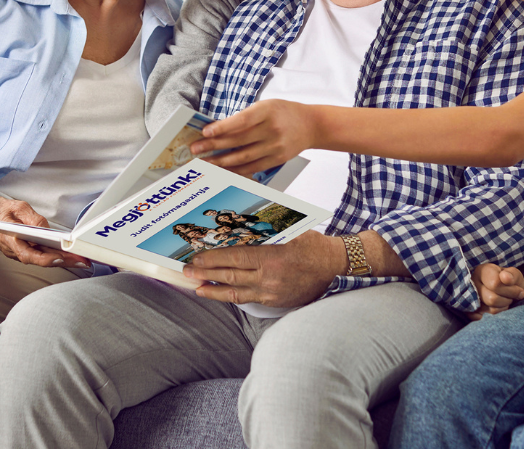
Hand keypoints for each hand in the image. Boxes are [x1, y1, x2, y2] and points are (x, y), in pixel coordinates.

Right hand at [0, 198, 90, 268]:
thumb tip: (46, 228)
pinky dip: (56, 255)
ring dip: (62, 260)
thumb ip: (32, 218)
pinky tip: (70, 254)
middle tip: (82, 261)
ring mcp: (20, 253)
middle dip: (63, 261)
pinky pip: (41, 255)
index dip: (46, 258)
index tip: (61, 257)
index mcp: (10, 240)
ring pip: (43, 259)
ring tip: (82, 258)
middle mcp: (15, 251)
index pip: (29, 255)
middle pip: (41, 260)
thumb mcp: (16, 207)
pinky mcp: (25, 250)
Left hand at [182, 230, 343, 307]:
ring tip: (197, 287)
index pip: (235, 258)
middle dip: (206, 274)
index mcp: (273, 257)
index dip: (213, 259)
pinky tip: (220, 294)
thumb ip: (267, 228)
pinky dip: (231, 296)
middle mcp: (270, 277)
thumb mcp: (291, 230)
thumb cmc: (313, 245)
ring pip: (236, 292)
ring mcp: (272, 292)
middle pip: (230, 276)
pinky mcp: (275, 301)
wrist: (335, 267)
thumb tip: (241, 221)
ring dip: (213, 290)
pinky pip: (248, 299)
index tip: (196, 258)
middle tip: (188, 271)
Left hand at [189, 100, 319, 176]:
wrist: (312, 125)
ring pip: (243, 157)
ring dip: (221, 161)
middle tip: (195, 149)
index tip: (206, 132)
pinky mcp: (277, 159)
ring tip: (204, 162)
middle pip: (239, 140)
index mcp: (267, 111)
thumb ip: (246, 116)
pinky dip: (235, 170)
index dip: (223, 127)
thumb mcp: (266, 105)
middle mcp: (272, 129)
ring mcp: (275, 147)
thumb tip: (218, 130)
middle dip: (214, 145)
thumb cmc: (284, 112)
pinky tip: (222, 170)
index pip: (242, 120)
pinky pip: (252, 167)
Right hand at [468, 263, 523, 320]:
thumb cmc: (510, 281)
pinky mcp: (471, 310)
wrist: (505, 289)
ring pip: (490, 310)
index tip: (519, 290)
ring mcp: (470, 298)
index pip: (495, 284)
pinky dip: (495, 314)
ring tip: (505, 300)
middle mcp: (472, 283)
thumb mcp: (515, 275)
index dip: (511, 290)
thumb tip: (506, 278)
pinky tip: (498, 308)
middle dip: (507, 300)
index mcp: (482, 271)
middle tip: (511, 297)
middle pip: (492, 299)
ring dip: (503, 307)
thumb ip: (512, 275)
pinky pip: (485, 318)